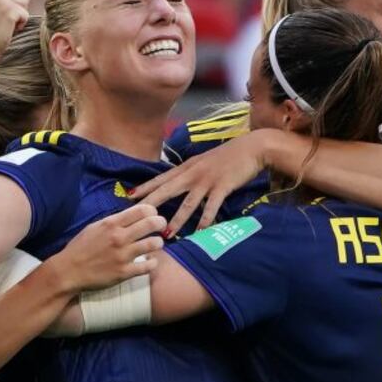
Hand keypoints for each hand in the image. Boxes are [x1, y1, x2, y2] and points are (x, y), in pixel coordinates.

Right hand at [50, 204, 164, 290]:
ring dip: (158, 243)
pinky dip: (153, 263)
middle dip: (161, 223)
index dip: (152, 211)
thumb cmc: (80, 248)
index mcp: (111, 223)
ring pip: (154, 244)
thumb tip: (131, 217)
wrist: (68, 271)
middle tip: (161, 227)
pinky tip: (150, 261)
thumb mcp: (94, 227)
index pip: (142, 210)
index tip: (153, 215)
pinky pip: (149, 266)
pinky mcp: (124, 273)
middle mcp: (119, 237)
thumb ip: (113, 222)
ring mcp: (123, 255)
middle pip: (152, 223)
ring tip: (155, 244)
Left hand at [130, 130, 269, 233]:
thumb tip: (178, 183)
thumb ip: (191, 172)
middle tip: (137, 216)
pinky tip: (199, 232)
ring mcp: (207, 180)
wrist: (251, 148)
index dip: (145, 187)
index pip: (161, 178)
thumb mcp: (204, 162)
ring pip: (188, 203)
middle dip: (151, 203)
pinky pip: (211, 207)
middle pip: (167, 189)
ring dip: (177, 219)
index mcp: (187, 167)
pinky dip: (204, 221)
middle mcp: (193, 173)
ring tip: (166, 233)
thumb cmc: (228, 156)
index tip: (129, 196)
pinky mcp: (222, 187)